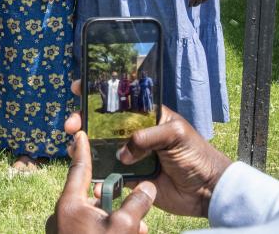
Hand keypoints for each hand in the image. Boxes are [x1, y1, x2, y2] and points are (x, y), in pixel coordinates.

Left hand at [46, 131, 154, 233]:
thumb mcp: (124, 226)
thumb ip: (136, 204)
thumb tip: (147, 187)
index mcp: (70, 203)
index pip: (78, 169)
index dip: (83, 150)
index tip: (80, 133)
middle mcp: (62, 214)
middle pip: (91, 196)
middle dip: (114, 199)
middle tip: (132, 199)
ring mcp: (64, 229)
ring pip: (94, 215)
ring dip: (115, 217)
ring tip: (139, 226)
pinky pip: (90, 227)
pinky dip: (107, 228)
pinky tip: (129, 233)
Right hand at [63, 103, 231, 218]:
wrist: (207, 190)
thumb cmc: (196, 154)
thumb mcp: (175, 135)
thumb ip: (148, 137)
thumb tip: (122, 152)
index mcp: (146, 116)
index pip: (119, 100)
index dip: (98, 92)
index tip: (78, 88)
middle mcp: (135, 133)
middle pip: (102, 124)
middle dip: (82, 121)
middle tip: (71, 125)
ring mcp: (131, 155)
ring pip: (100, 148)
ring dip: (84, 148)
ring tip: (74, 149)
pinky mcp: (130, 178)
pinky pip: (109, 176)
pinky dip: (98, 178)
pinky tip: (94, 180)